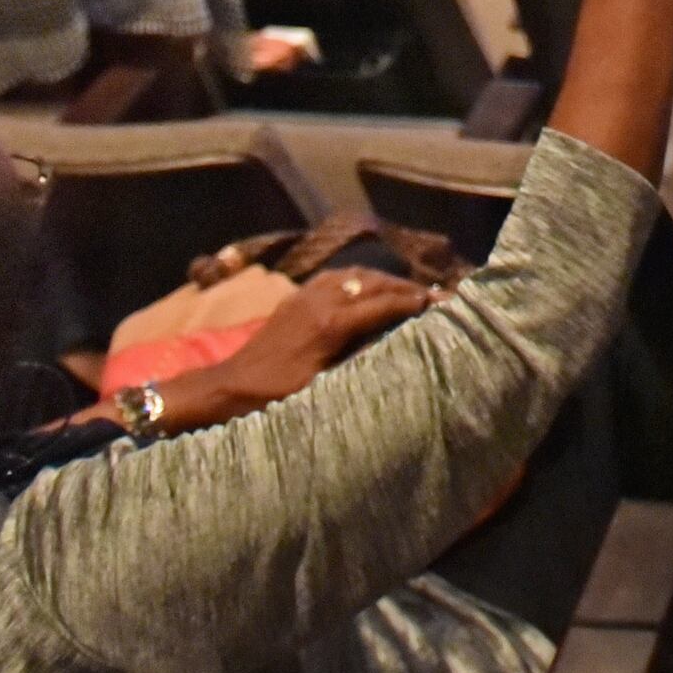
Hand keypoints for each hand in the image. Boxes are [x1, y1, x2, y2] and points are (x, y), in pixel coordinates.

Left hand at [136, 269, 440, 430]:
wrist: (230, 387)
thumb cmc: (276, 397)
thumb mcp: (322, 388)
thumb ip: (357, 363)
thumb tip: (395, 349)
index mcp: (331, 325)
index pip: (383, 304)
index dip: (415, 302)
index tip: (442, 302)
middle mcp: (321, 302)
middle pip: (373, 283)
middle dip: (406, 287)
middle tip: (434, 295)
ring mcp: (306, 296)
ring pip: (354, 275)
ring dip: (383, 279)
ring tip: (406, 291)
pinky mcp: (295, 299)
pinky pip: (335, 278)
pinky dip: (359, 279)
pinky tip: (367, 289)